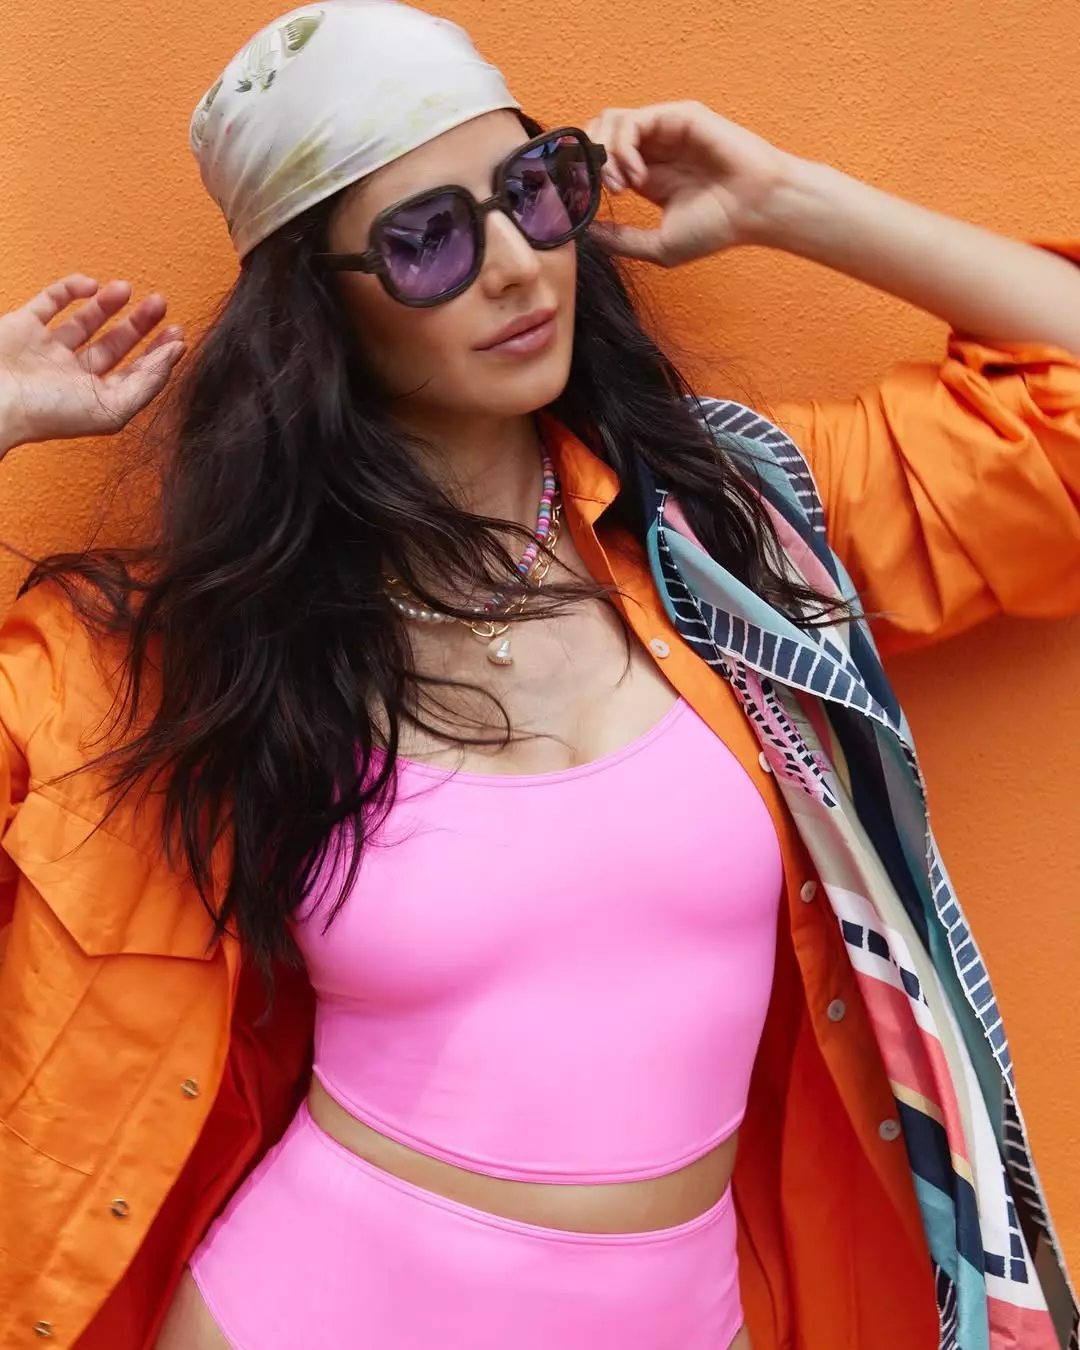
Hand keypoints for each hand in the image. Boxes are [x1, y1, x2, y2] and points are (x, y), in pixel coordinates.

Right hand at [0, 274, 184, 457]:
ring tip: (128, 288)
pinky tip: (91, 285)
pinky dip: (70, 290)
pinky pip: (50, 302)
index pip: (132, 373)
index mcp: (92, 398)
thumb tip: (175, 355)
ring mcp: (46, 350)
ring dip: (108, 304)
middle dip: (138, 325)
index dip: (157, 354)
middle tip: (160, 303)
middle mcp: (70, 375)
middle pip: (113, 346)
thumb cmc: (48, 414)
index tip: (178, 334)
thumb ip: (147, 384)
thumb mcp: (112, 409)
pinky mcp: (23, 326)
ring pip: (84, 321)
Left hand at [585, 102, 798, 266]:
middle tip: (604, 192)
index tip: (586, 203)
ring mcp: (664, 129)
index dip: (584, 177)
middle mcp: (652, 149)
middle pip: (597, 134)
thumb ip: (621, 240)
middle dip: (589, 162)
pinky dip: (623, 149)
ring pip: (609, 121)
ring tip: (621, 186)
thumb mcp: (659, 246)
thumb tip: (586, 235)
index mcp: (646, 174)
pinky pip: (633, 120)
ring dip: (605, 155)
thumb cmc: (719, 227)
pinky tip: (637, 176)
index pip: (598, 160)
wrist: (757, 210)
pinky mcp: (677, 116)